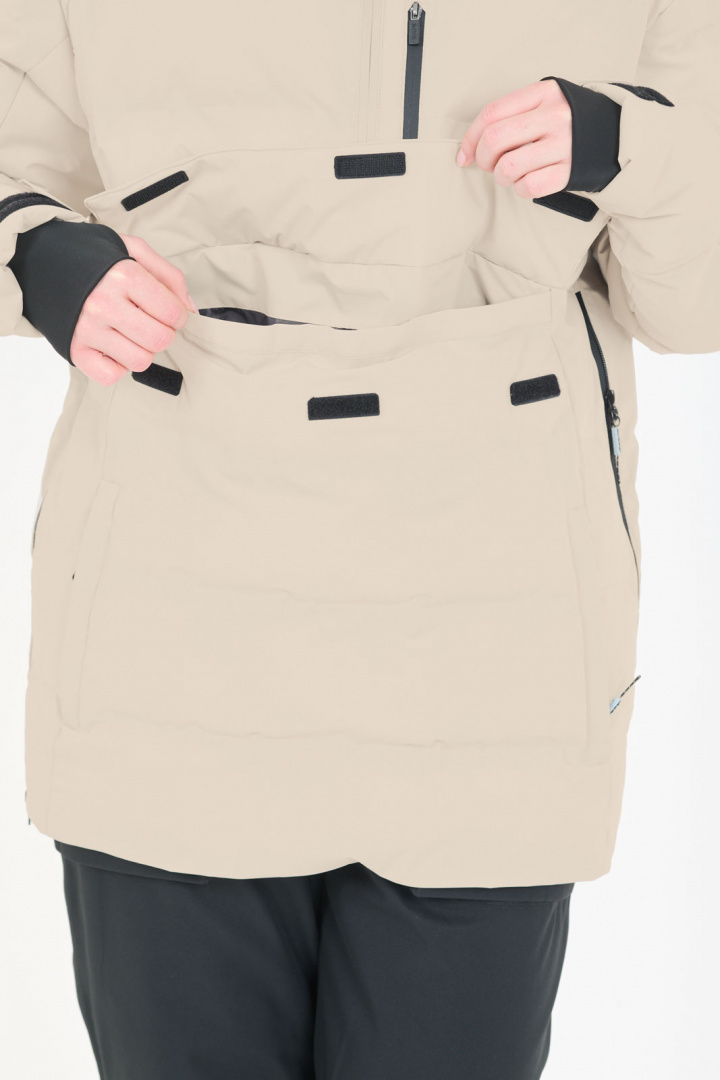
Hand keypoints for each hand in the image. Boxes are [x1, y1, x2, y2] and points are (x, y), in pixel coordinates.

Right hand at [69, 234, 198, 384]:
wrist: (42, 262)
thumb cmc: (95, 258)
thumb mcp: (133, 249)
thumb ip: (169, 276)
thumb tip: (190, 309)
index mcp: (122, 276)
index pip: (173, 313)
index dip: (178, 315)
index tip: (167, 310)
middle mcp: (103, 304)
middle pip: (160, 340)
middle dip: (163, 332)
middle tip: (148, 320)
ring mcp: (87, 330)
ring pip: (140, 361)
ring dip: (142, 349)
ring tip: (129, 331)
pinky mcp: (75, 350)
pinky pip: (112, 376)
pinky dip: (118, 366)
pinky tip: (113, 346)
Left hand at [456, 79, 571, 199]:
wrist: (617, 135)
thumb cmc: (570, 122)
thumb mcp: (547, 102)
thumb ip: (513, 114)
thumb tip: (470, 147)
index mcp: (543, 93)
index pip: (491, 114)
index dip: (470, 138)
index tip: (464, 155)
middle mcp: (554, 116)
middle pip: (495, 140)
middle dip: (483, 159)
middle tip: (489, 165)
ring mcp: (563, 145)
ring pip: (508, 168)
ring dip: (502, 177)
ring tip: (512, 173)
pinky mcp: (569, 172)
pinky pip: (528, 187)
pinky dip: (521, 189)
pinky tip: (528, 181)